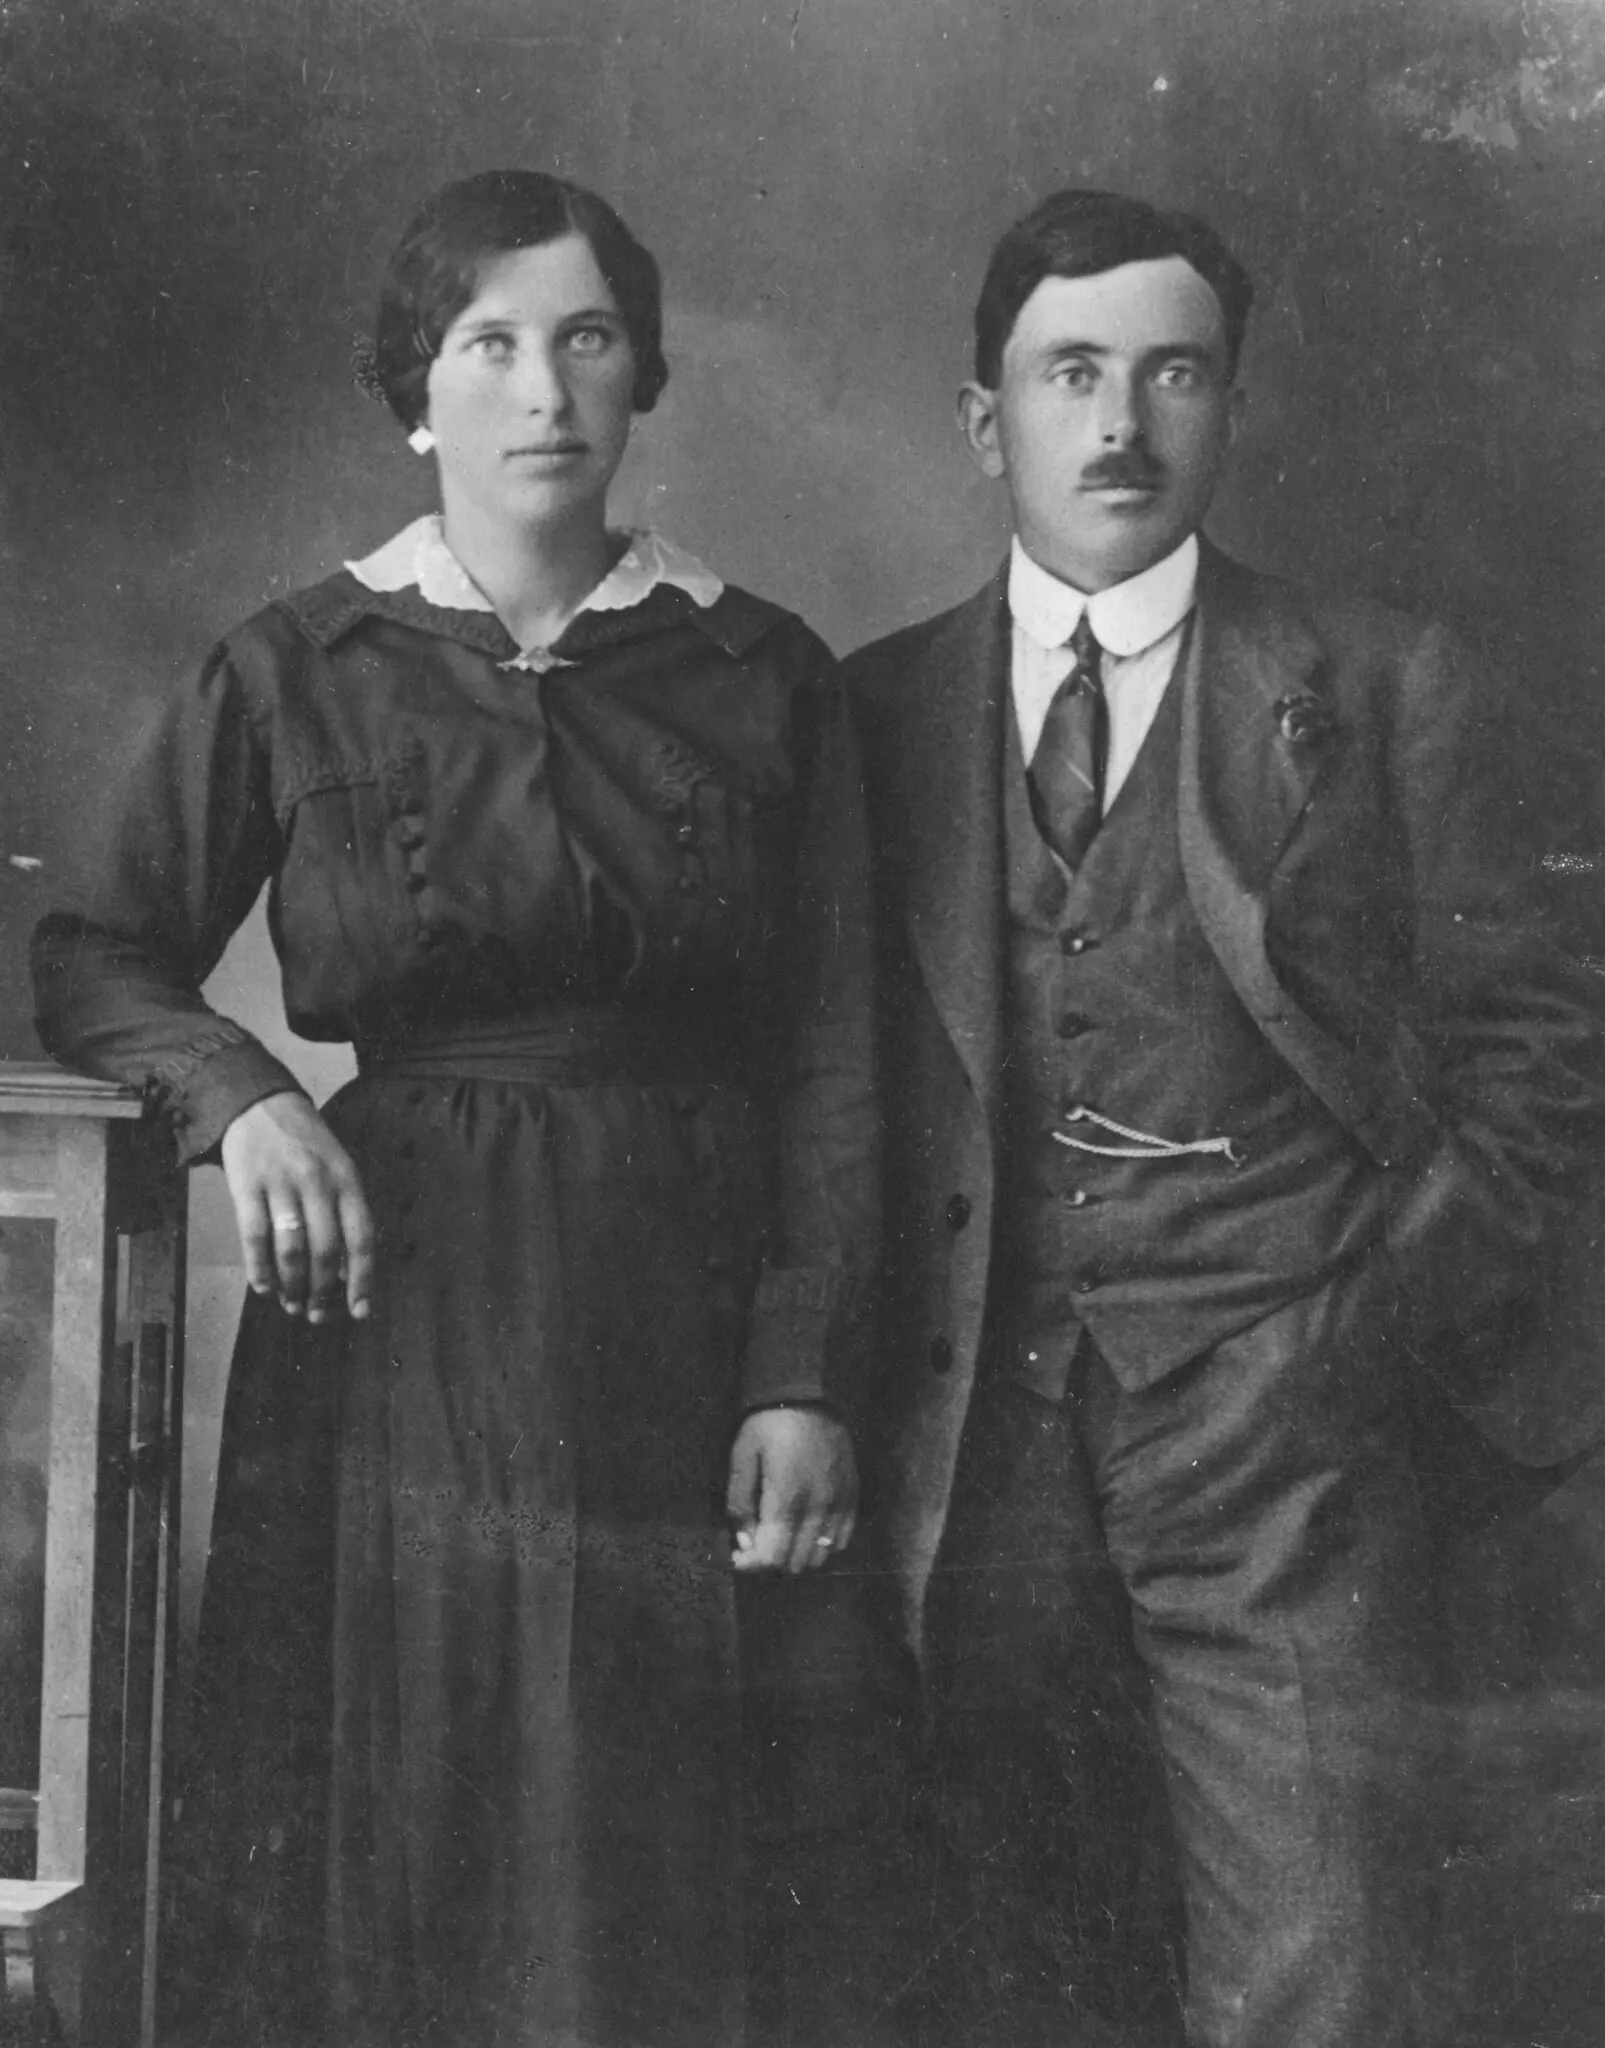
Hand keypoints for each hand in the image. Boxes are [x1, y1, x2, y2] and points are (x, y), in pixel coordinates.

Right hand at [220, 1091, 374, 1323]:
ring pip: (291, 1249)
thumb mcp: (337, 1169)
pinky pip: (254, 1236)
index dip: (362, 1279)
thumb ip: (343, 1214)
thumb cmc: (304, 1144)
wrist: (259, 1102)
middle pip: (326, 1251)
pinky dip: (259, 1268)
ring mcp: (282, 1183)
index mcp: (347, 1181)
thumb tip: (345, 1272)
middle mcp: (318, 1183)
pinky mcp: (247, 1185)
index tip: (359, 1312)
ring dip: (292, 1286)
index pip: (361, 1238)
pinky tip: (263, 1287)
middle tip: (315, 1314)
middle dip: (322, 1292)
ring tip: (291, 1305)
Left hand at [726, 1405, 857, 1574]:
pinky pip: (841, 1539)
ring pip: (820, 1556)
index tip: (738, 1557)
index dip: (751, 1565)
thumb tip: (744, 1542)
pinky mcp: (853, 1495)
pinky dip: (822, 1544)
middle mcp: (818, 1506)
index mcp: (787, 1497)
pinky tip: (806, 1529)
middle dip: (770, 1560)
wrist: (808, 1394)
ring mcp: (840, 1502)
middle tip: (755, 1543)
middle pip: (796, 1562)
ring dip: (797, 1554)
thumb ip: (740, 1503)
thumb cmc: (768, 1424)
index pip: (773, 1556)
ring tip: (780, 1536)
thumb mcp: (742, 1456)